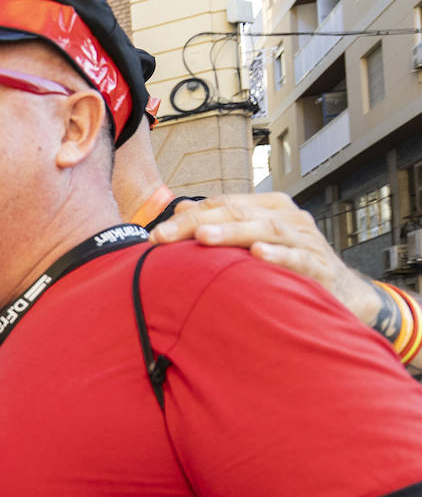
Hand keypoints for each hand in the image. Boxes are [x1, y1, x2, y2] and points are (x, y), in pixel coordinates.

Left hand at [151, 193, 378, 324]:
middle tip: (164, 236)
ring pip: (264, 230)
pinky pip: (298, 259)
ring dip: (232, 232)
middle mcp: (286, 218)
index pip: (222, 204)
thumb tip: (182, 208)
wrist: (341, 291)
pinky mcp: (319, 266)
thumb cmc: (288, 264)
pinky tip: (257, 255)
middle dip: (197, 223)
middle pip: (237, 213)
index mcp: (268, 208)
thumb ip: (221, 223)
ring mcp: (304, 240)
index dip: (187, 217)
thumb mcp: (254, 240)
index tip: (154, 236)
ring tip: (203, 236)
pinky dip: (278, 256)